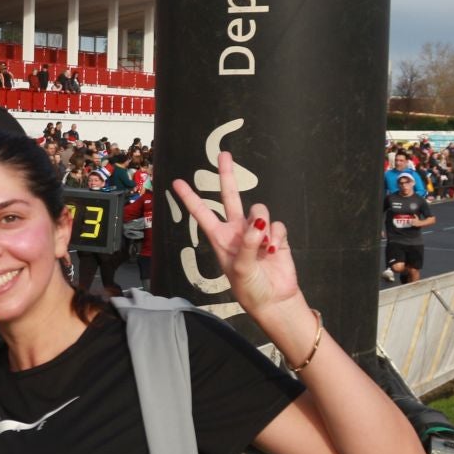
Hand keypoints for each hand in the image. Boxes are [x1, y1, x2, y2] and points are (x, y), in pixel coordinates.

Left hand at [170, 151, 302, 322]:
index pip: (202, 213)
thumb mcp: (240, 269)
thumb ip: (247, 244)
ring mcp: (256, 231)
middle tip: (223, 154)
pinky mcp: (275, 235)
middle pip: (229, 196)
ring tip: (262, 249)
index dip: (190, 198)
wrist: (275, 300)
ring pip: (259, 210)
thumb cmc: (250, 288)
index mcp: (219, 238)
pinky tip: (274, 252)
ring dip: (262, 228)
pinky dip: (276, 237)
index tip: (176, 182)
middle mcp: (236, 230)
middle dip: (226, 175)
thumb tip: (258, 222)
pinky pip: (276, 224)